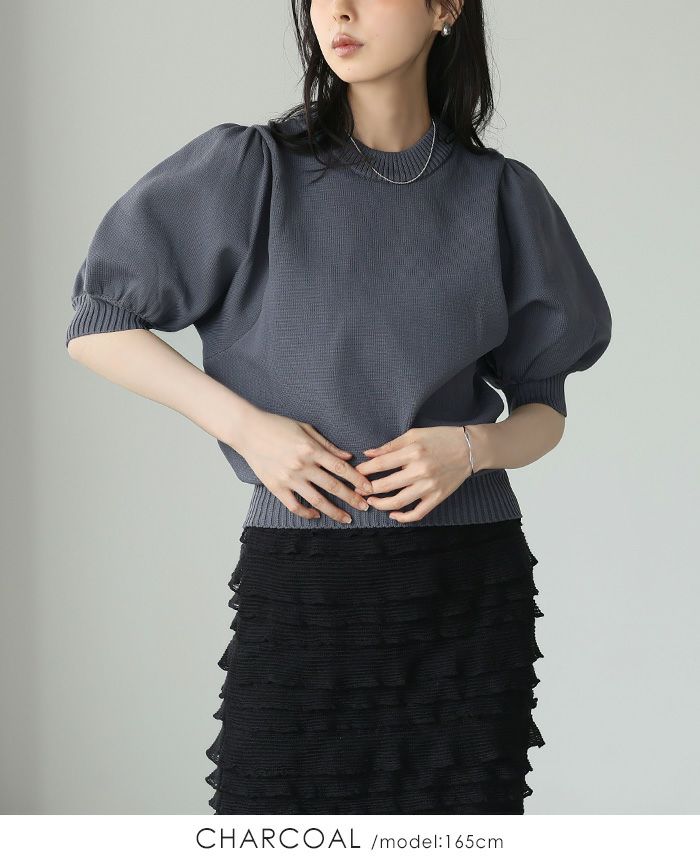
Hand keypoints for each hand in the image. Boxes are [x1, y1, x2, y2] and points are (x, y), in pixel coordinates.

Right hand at [235, 409, 373, 523]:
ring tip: (346, 518)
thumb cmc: (277, 425)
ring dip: (334, 511)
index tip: (369, 488)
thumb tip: (348, 457)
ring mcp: (289, 478)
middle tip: (365, 507)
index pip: (341, 468)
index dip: (357, 480)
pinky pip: (294, 506)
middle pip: (333, 487)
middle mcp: (302, 466)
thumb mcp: (306, 428)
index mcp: (311, 449)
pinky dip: (307, 513)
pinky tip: (317, 515)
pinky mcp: (275, 487)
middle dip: (352, 498)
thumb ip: (328, 445)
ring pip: (317, 500)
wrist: (247, 430)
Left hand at [355, 425, 489, 523]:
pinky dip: (403, 517)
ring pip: (397, 502)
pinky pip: (417, 513)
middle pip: (385, 485)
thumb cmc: (440, 438)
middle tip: (357, 490)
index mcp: (413, 452)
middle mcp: (420, 470)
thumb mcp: (414, 434)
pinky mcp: (437, 497)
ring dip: (379, 504)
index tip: (354, 473)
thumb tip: (368, 454)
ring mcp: (429, 486)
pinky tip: (393, 514)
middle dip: (366, 489)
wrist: (470, 448)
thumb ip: (390, 446)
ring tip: (371, 501)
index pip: (380, 464)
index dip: (364, 470)